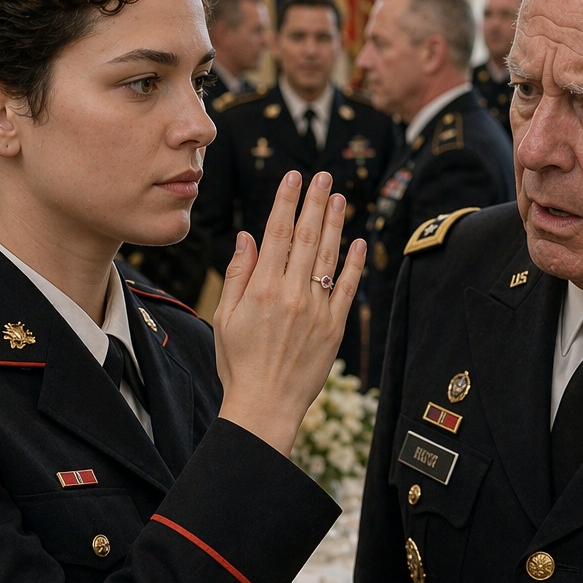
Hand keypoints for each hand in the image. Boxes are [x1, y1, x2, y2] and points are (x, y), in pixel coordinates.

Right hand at [214, 170, 365, 455]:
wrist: (264, 406)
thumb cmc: (238, 363)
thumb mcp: (225, 318)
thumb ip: (239, 274)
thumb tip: (247, 236)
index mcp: (262, 290)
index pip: (277, 233)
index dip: (286, 202)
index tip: (293, 177)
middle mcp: (292, 294)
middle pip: (307, 238)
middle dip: (315, 203)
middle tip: (323, 176)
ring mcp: (317, 310)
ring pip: (329, 257)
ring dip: (336, 225)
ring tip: (340, 198)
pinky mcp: (335, 327)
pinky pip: (348, 289)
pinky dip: (354, 264)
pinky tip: (358, 242)